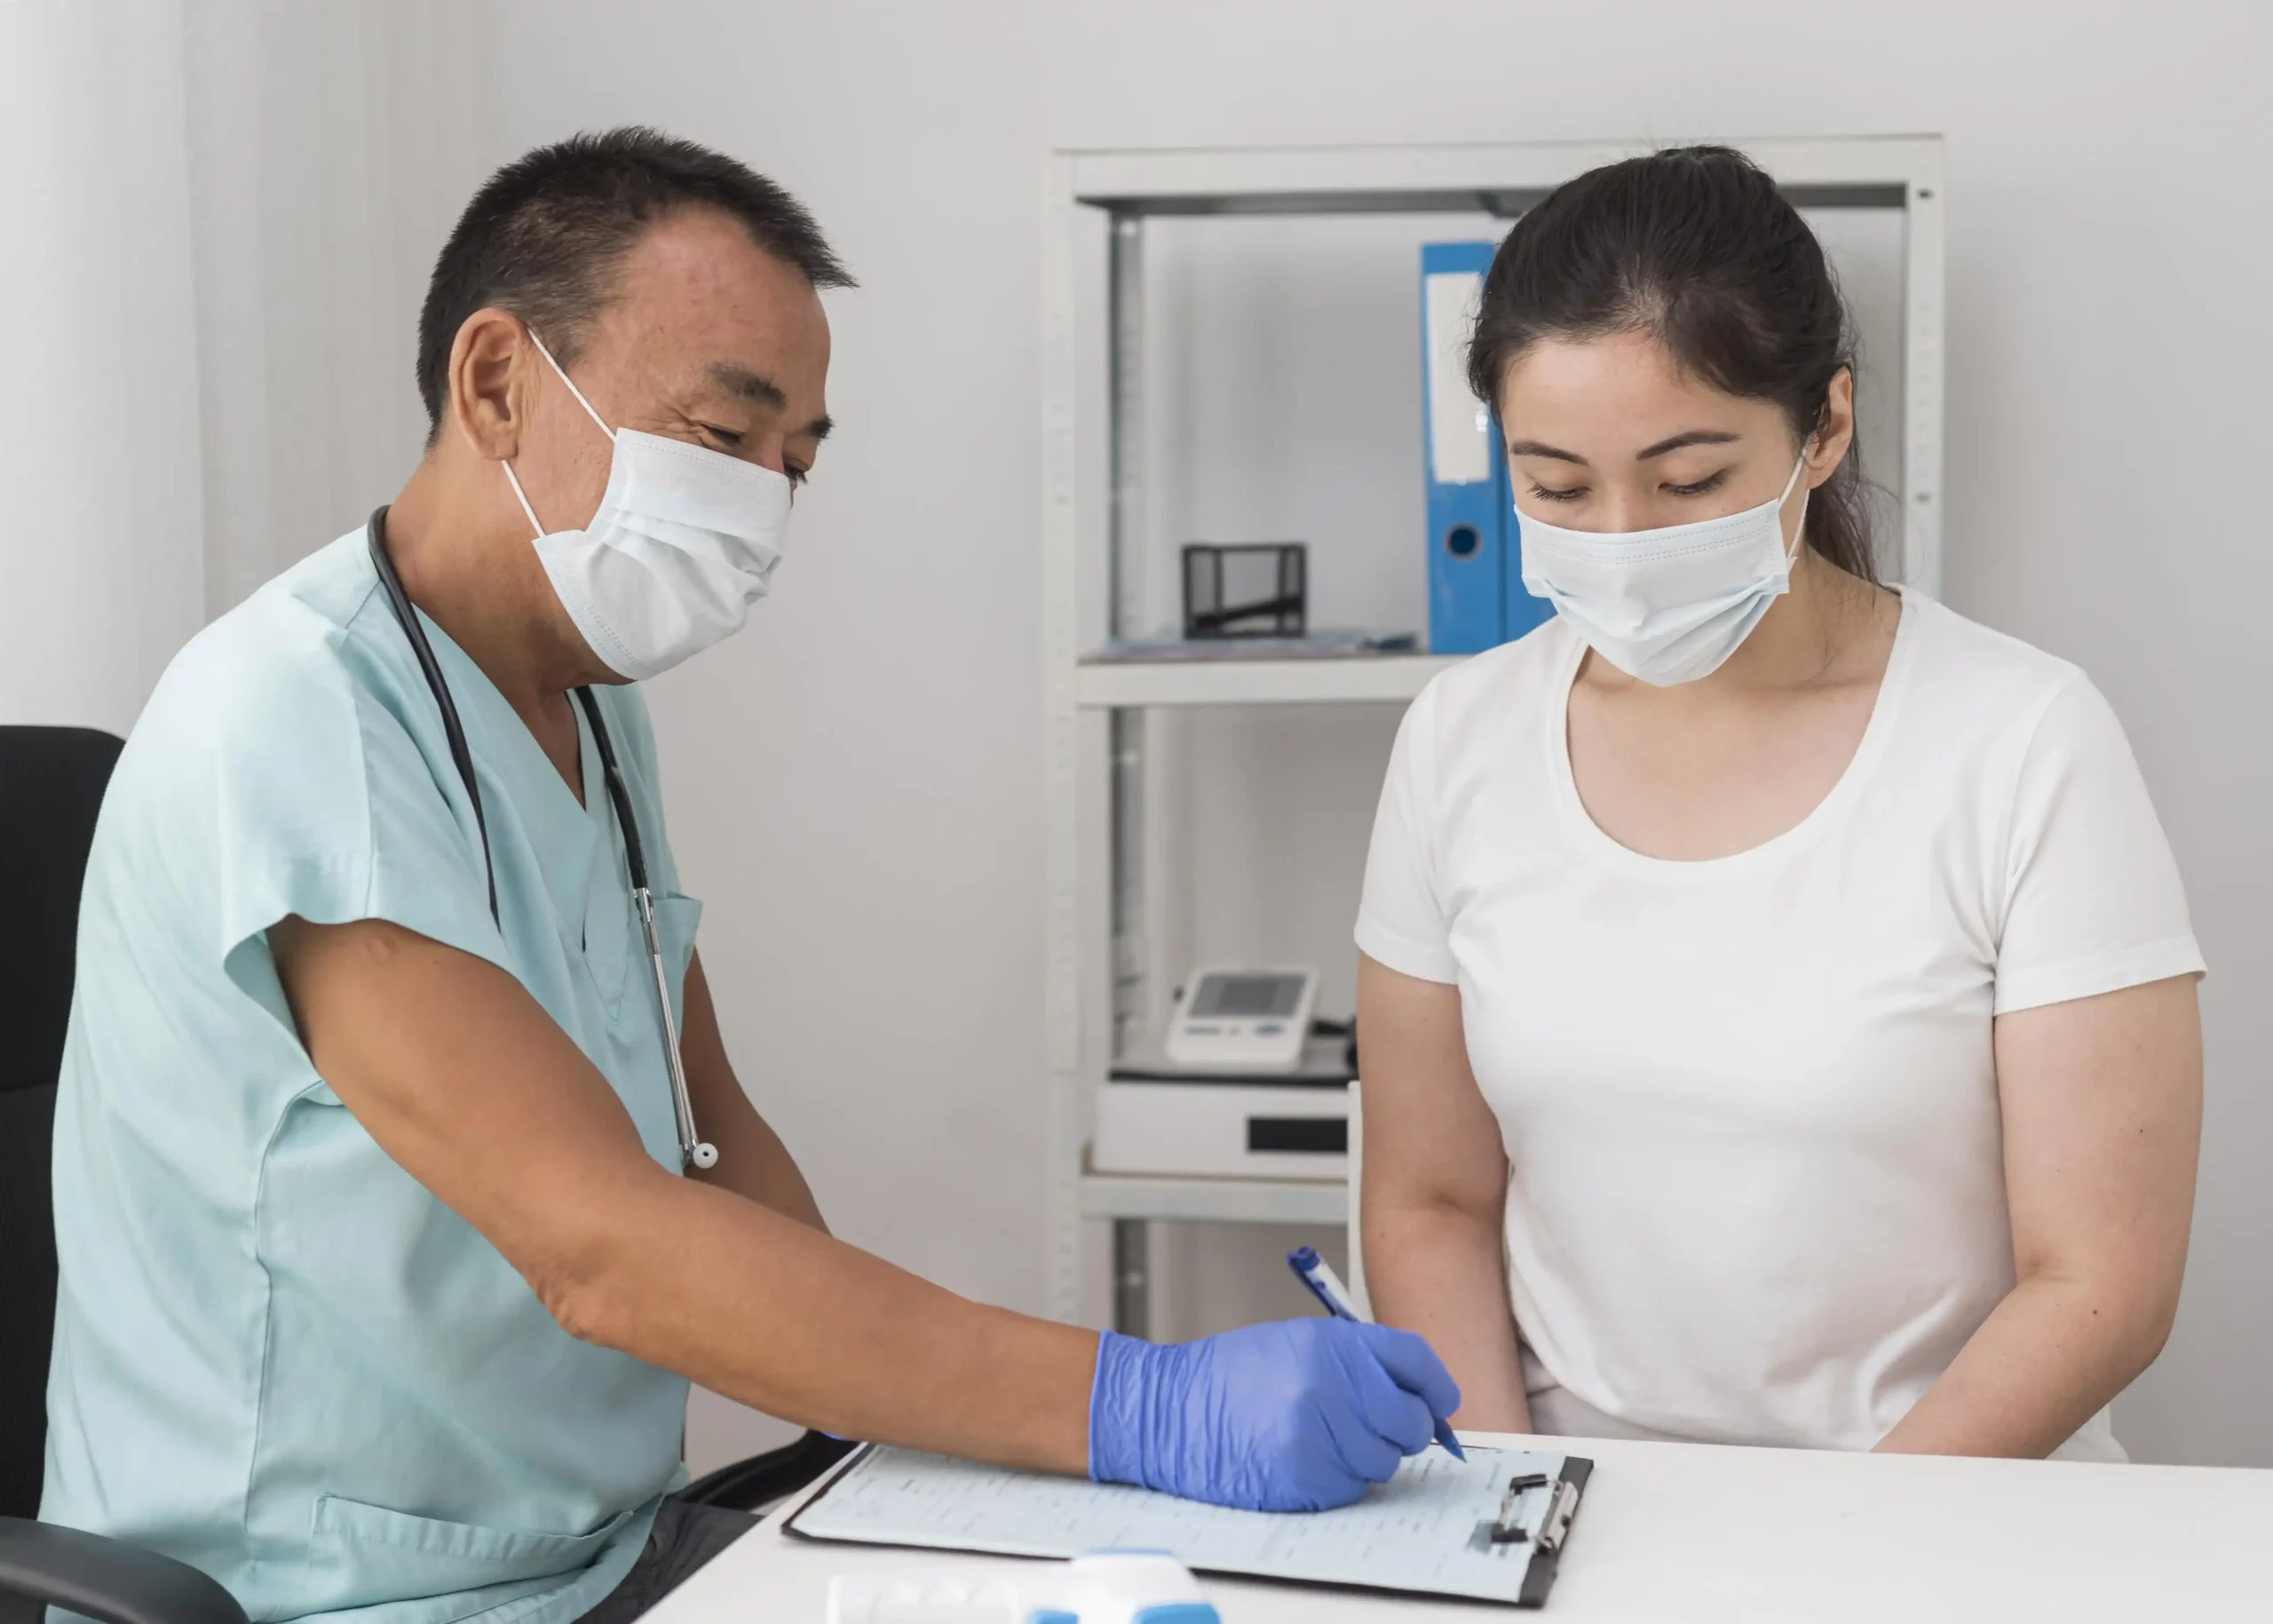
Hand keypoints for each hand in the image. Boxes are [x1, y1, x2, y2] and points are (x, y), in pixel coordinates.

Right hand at [1087, 1319, 1460, 1511]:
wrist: (1169, 1411)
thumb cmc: (1231, 1375)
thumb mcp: (1298, 1340)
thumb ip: (1360, 1360)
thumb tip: (1420, 1395)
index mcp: (1333, 1344)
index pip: (1417, 1362)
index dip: (1436, 1385)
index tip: (1439, 1401)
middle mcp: (1332, 1386)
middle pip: (1411, 1420)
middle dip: (1402, 1427)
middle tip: (1373, 1424)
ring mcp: (1319, 1436)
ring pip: (1384, 1462)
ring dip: (1364, 1455)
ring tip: (1321, 1436)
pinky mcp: (1304, 1479)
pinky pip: (1352, 1488)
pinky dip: (1337, 1479)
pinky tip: (1302, 1457)